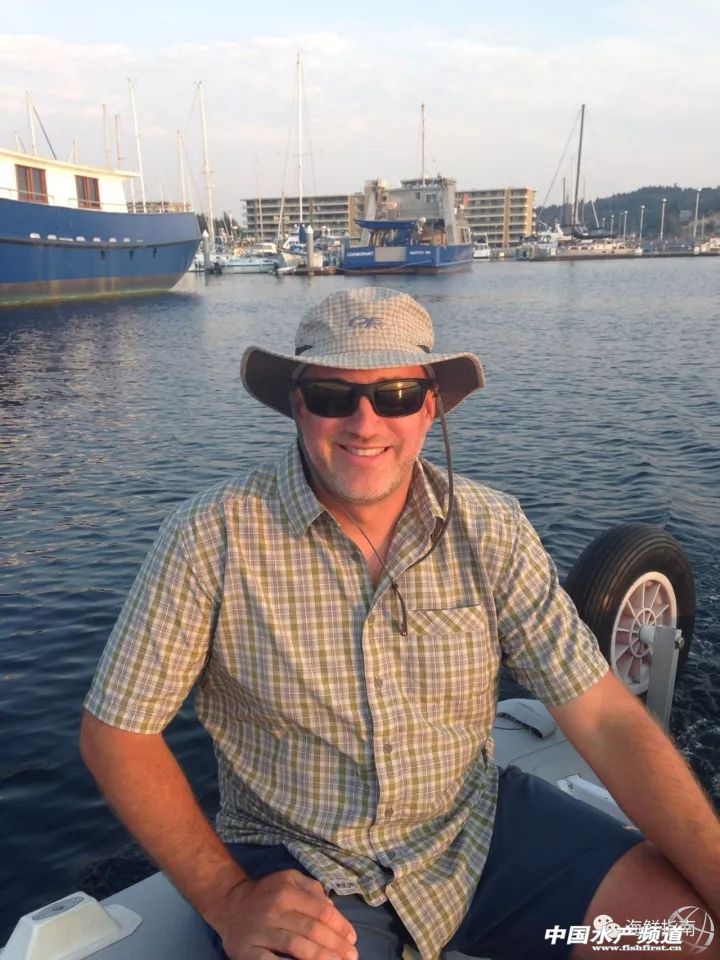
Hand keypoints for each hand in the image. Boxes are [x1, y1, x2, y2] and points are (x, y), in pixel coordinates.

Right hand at [209, 869, 357, 959]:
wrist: (230, 905)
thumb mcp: (289, 879)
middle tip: (351, 957)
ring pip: (297, 947)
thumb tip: (333, 910)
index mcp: (287, 892)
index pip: (321, 911)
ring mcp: (260, 933)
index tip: (352, 939)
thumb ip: (312, 889)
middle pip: (312, 930)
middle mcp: (274, 910)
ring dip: (322, 958)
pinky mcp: (248, 953)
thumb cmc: (267, 893)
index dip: (340, 926)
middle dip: (336, 946)